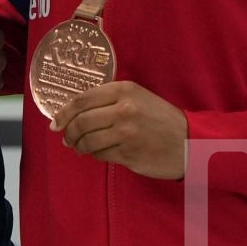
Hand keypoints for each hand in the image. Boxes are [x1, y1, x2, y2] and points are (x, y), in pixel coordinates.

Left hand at [52, 81, 188, 179]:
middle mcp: (124, 109)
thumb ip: (109, 100)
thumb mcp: (138, 98)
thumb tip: (75, 112)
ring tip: (78, 147)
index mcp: (124, 90)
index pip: (82, 100)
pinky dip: (94, 154)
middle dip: (69, 132)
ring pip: (88, 140)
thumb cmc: (161, 119)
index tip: (55, 122)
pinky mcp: (129, 153)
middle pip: (81, 122)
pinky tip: (96, 153)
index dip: (63, 113)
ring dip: (78, 146)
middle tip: (66, 138)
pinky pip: (100, 154)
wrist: (191, 141)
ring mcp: (126, 133)